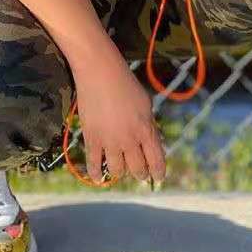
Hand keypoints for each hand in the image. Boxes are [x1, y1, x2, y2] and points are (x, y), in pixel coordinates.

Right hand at [71, 50, 166, 185]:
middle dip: (140, 173)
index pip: (156, 160)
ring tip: (120, 171)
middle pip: (137, 169)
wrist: (100, 73)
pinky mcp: (92, 139)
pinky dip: (97, 174)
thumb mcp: (146, 104)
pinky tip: (99, 178)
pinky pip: (94, 164)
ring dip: (120, 173)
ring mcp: (110, 141)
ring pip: (118, 171)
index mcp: (146, 130)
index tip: (158, 178)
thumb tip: (150, 144)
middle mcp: (130, 140)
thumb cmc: (126, 84)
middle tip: (139, 174)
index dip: (158, 172)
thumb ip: (149, 126)